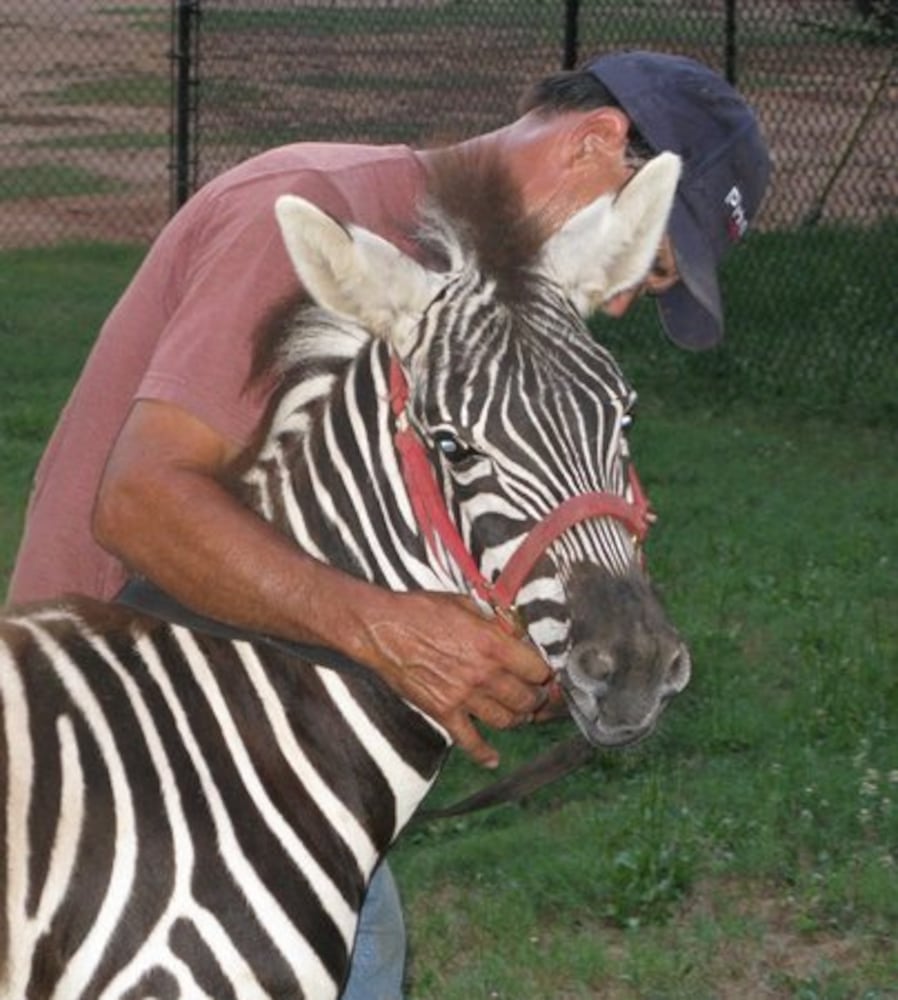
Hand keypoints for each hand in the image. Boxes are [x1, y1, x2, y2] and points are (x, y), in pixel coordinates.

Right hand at [360, 591, 552, 767]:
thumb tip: (512, 633)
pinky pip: (470, 741)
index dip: (543, 672)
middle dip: (535, 699)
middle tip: (534, 696)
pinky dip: (484, 754)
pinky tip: (493, 758)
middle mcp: (483, 673)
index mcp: (492, 644)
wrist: (382, 629)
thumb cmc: (421, 611)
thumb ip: (492, 622)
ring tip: (517, 715)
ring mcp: (463, 696)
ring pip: (505, 721)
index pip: (536, 669)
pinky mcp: (443, 712)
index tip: (542, 673)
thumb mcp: (464, 604)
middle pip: (525, 699)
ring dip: (516, 720)